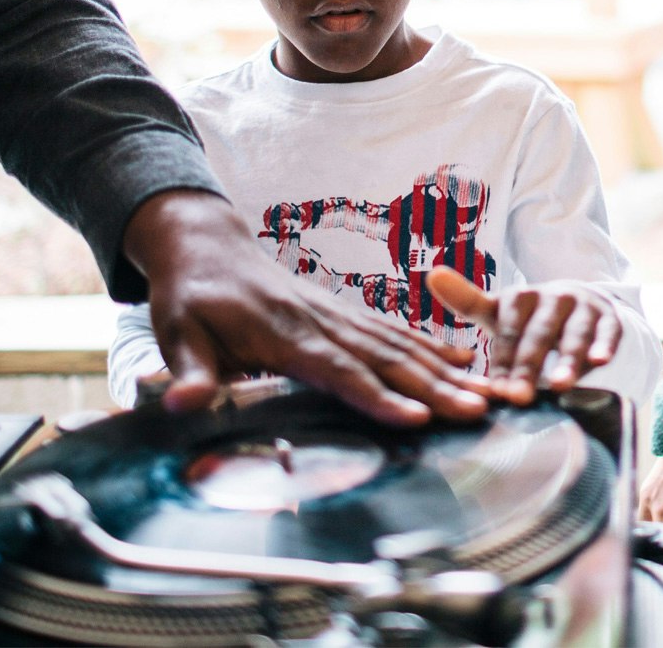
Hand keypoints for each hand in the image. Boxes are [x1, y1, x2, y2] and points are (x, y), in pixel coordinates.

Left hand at [123, 190, 492, 424]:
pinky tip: (465, 361)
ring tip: (486, 394)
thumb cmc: (191, 296)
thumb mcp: (176, 333)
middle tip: (477, 411)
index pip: (339, 370)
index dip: (377, 395)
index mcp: (285, 334)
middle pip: (386, 358)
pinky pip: (395, 332)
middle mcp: (323, 323)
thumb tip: (180, 405)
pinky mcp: (345, 314)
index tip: (416, 417)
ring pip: (400, 344)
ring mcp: (339, 315)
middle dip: (435, 387)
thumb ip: (189, 372)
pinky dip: (433, 347)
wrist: (207, 245)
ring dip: (445, 371)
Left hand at [425, 266, 620, 403]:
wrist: (579, 305)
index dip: (501, 361)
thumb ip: (467, 300)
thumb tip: (432, 273)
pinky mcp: (608, 318)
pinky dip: (605, 345)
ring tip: (561, 385)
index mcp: (521, 297)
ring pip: (574, 334)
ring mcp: (582, 306)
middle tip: (519, 396)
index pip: (508, 331)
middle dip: (528, 366)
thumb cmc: (529, 320)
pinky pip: (608, 332)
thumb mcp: (498, 312)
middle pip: (538, 334)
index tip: (494, 390)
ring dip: (569, 359)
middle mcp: (552, 297)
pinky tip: (601, 362)